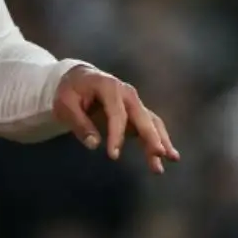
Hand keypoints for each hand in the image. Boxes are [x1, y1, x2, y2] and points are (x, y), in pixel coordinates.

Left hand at [54, 67, 179, 173]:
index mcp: (108, 87)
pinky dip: (159, 139)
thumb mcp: (65, 104)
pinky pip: (151, 125)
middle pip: (142, 116)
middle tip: (159, 154)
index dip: (116, 135)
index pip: (116, 114)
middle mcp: (126, 93)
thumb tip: (94, 144)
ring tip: (172, 159)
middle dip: (152, 136)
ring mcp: (134, 101)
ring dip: (161, 140)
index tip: (113, 155)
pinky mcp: (137, 111)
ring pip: (152, 121)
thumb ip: (79, 123)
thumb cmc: (70, 91)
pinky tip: (167, 155)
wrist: (79, 78)